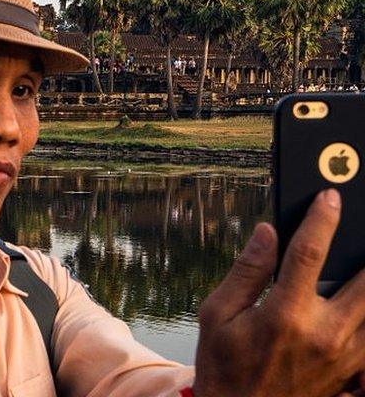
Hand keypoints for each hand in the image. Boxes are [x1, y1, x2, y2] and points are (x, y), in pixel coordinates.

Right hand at [193, 189, 364, 396]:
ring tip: (357, 266)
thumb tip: (267, 233)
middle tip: (362, 229)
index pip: (309, 253)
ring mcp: (345, 355)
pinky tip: (358, 301)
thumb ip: (246, 271)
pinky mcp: (354, 370)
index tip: (329, 196)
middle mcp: (323, 333)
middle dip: (364, 250)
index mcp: (284, 315)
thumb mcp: (217, 315)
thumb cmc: (225, 367)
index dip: (322, 220)